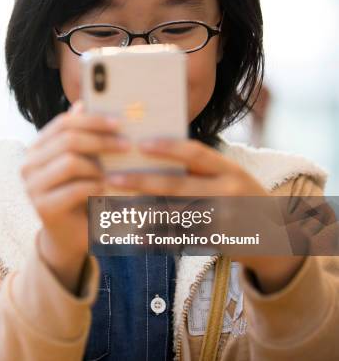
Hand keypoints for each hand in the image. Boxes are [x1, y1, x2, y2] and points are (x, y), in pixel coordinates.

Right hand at [21, 101, 129, 292]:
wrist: (70, 235)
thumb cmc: (80, 194)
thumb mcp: (84, 162)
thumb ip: (82, 136)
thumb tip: (83, 103)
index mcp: (37, 148)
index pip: (63, 122)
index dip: (92, 120)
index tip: (119, 123)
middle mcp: (28, 164)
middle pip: (67, 140)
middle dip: (101, 140)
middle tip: (127, 145)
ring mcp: (31, 187)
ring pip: (70, 162)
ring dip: (99, 167)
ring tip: (117, 173)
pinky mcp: (42, 207)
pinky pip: (75, 189)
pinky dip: (97, 187)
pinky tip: (110, 190)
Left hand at [107, 138, 302, 292]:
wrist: (274, 237)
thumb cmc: (239, 198)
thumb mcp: (229, 176)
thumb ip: (199, 168)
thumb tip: (151, 152)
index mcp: (230, 170)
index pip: (196, 153)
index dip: (168, 148)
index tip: (140, 143)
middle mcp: (228, 193)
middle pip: (177, 186)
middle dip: (141, 182)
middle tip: (111, 177)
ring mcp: (223, 220)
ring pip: (173, 215)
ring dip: (141, 211)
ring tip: (113, 204)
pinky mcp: (217, 242)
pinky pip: (180, 239)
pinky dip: (158, 237)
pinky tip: (136, 236)